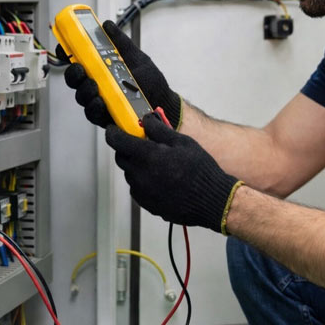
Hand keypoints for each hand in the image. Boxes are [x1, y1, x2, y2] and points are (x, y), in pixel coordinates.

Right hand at [56, 20, 181, 128]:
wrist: (164, 101)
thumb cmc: (150, 81)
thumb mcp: (136, 57)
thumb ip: (121, 43)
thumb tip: (107, 25)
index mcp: (101, 68)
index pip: (78, 59)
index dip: (67, 52)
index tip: (64, 45)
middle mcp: (97, 84)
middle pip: (75, 78)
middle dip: (73, 73)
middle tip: (80, 68)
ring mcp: (99, 100)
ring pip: (81, 96)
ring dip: (84, 90)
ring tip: (94, 86)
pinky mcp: (105, 117)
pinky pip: (93, 113)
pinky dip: (94, 107)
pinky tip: (101, 101)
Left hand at [106, 112, 242, 232]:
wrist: (211, 200)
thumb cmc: (200, 170)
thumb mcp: (182, 142)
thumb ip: (159, 129)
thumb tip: (146, 120)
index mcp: (147, 156)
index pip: (117, 140)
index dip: (113, 132)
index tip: (115, 129)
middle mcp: (140, 175)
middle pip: (121, 157)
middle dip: (127, 148)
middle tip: (143, 144)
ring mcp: (142, 191)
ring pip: (129, 173)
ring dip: (136, 165)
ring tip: (158, 163)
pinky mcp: (146, 204)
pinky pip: (137, 188)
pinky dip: (143, 180)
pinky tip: (160, 178)